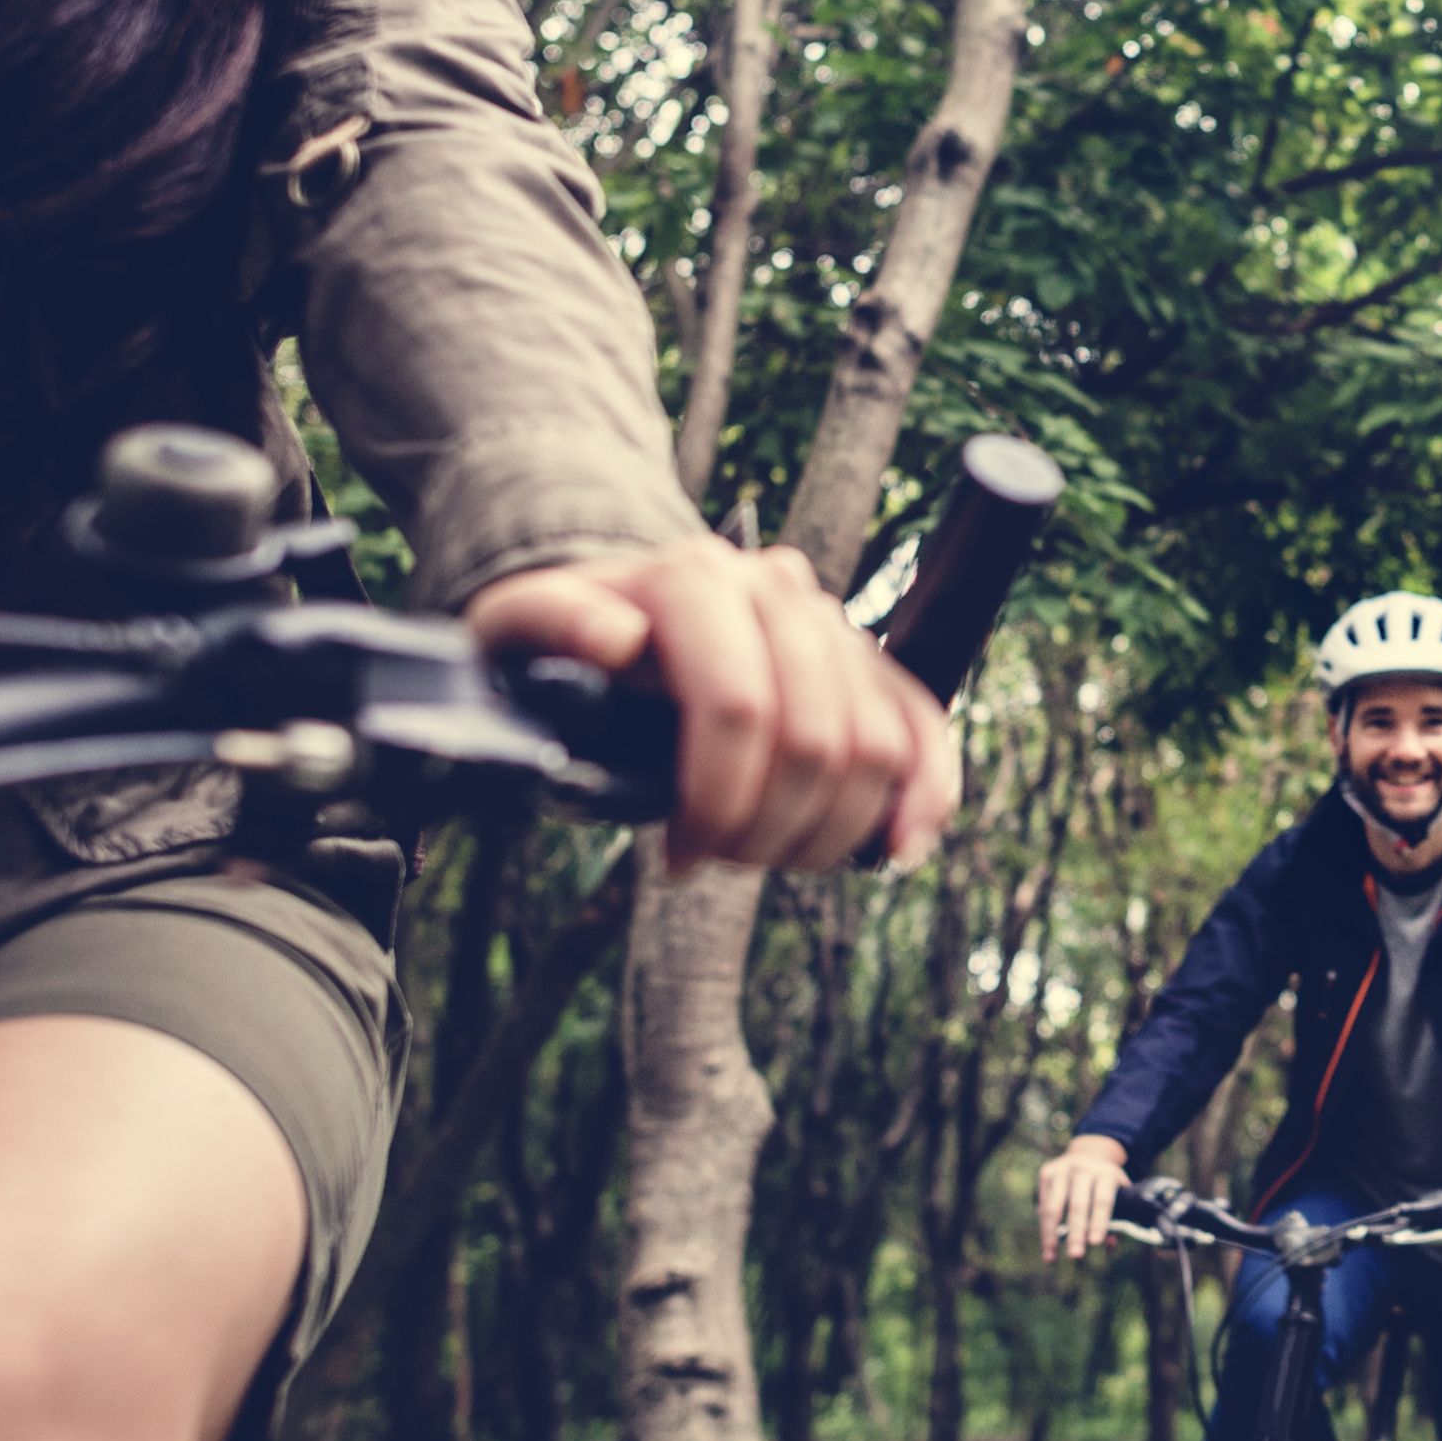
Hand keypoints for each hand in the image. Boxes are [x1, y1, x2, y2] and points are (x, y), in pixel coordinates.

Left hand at [467, 537, 956, 875]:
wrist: (615, 619)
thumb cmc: (556, 648)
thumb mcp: (516, 627)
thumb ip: (551, 621)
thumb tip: (619, 641)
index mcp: (694, 578)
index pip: (740, 706)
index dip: (718, 801)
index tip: (678, 859)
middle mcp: (775, 587)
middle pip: (816, 736)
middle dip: (773, 827)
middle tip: (723, 862)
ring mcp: (829, 621)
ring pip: (876, 743)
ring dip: (834, 829)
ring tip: (772, 856)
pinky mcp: (866, 660)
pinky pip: (922, 723)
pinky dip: (925, 793)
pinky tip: (898, 851)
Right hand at [1038, 1134, 1131, 1262]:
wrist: (1087, 1154)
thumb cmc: (1105, 1184)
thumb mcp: (1119, 1193)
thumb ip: (1118, 1218)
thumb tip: (1110, 1245)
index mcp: (1106, 1173)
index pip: (1103, 1200)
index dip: (1099, 1222)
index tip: (1095, 1243)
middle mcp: (1083, 1168)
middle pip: (1078, 1204)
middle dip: (1076, 1232)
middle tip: (1076, 1256)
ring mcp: (1062, 1169)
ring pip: (1054, 1206)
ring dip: (1052, 1234)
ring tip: (1052, 1257)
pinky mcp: (1046, 1173)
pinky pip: (1043, 1205)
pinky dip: (1044, 1228)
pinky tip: (1047, 1248)